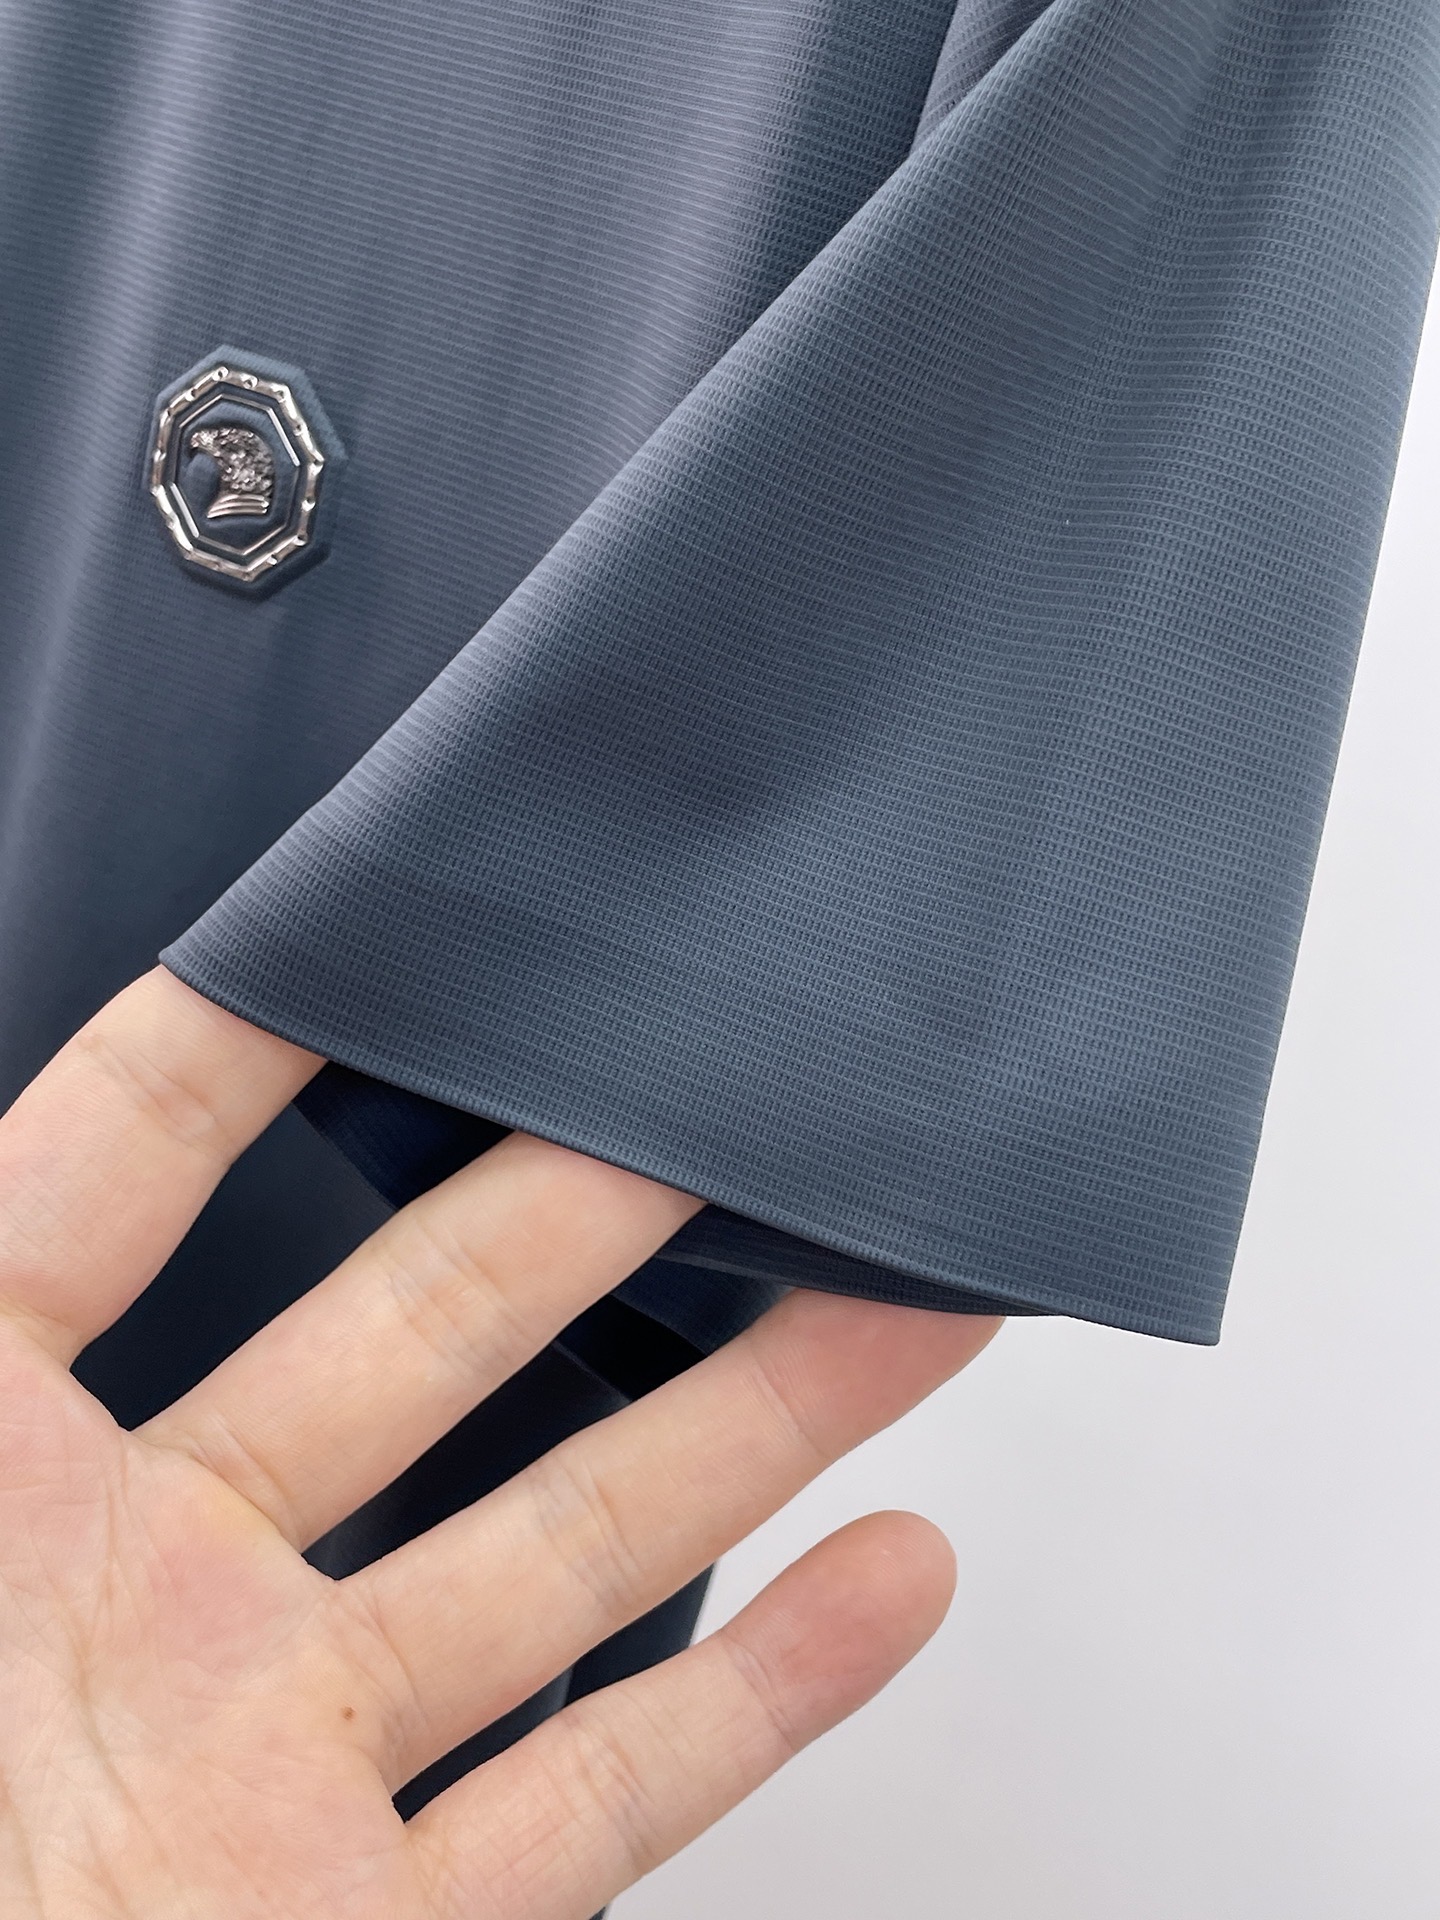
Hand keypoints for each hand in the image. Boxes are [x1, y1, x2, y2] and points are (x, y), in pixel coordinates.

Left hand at [0, 968, 999, 1917]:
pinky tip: (891, 1579)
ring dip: (747, 1420)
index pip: (100, 1179)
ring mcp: (272, 1767)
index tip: (391, 932)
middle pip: (416, 1333)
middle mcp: (141, 1593)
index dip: (233, 1043)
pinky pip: (600, 1804)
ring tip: (897, 1303)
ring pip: (564, 1547)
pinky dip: (768, 1700)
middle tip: (729, 1100)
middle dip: (586, 1206)